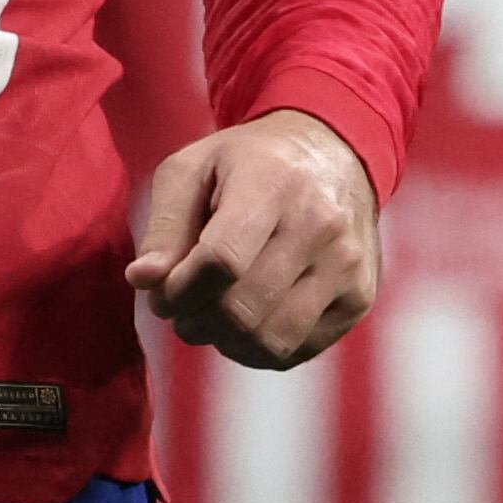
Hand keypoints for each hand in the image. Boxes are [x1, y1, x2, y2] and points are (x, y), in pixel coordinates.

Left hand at [126, 110, 377, 369]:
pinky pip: (297, 351)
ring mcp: (347, 264)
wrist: (333, 152)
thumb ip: (164, 225)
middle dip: (195, 321)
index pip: (222, 261)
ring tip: (210, 317)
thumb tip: (143, 281)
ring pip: (270, 340)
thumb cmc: (248, 163)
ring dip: (224, 341)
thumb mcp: (192, 169)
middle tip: (181, 310)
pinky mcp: (360, 297)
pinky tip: (245, 323)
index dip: (180, 290)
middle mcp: (321, 224)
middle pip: (242, 308)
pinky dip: (257, 350)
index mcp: (274, 181)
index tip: (162, 293)